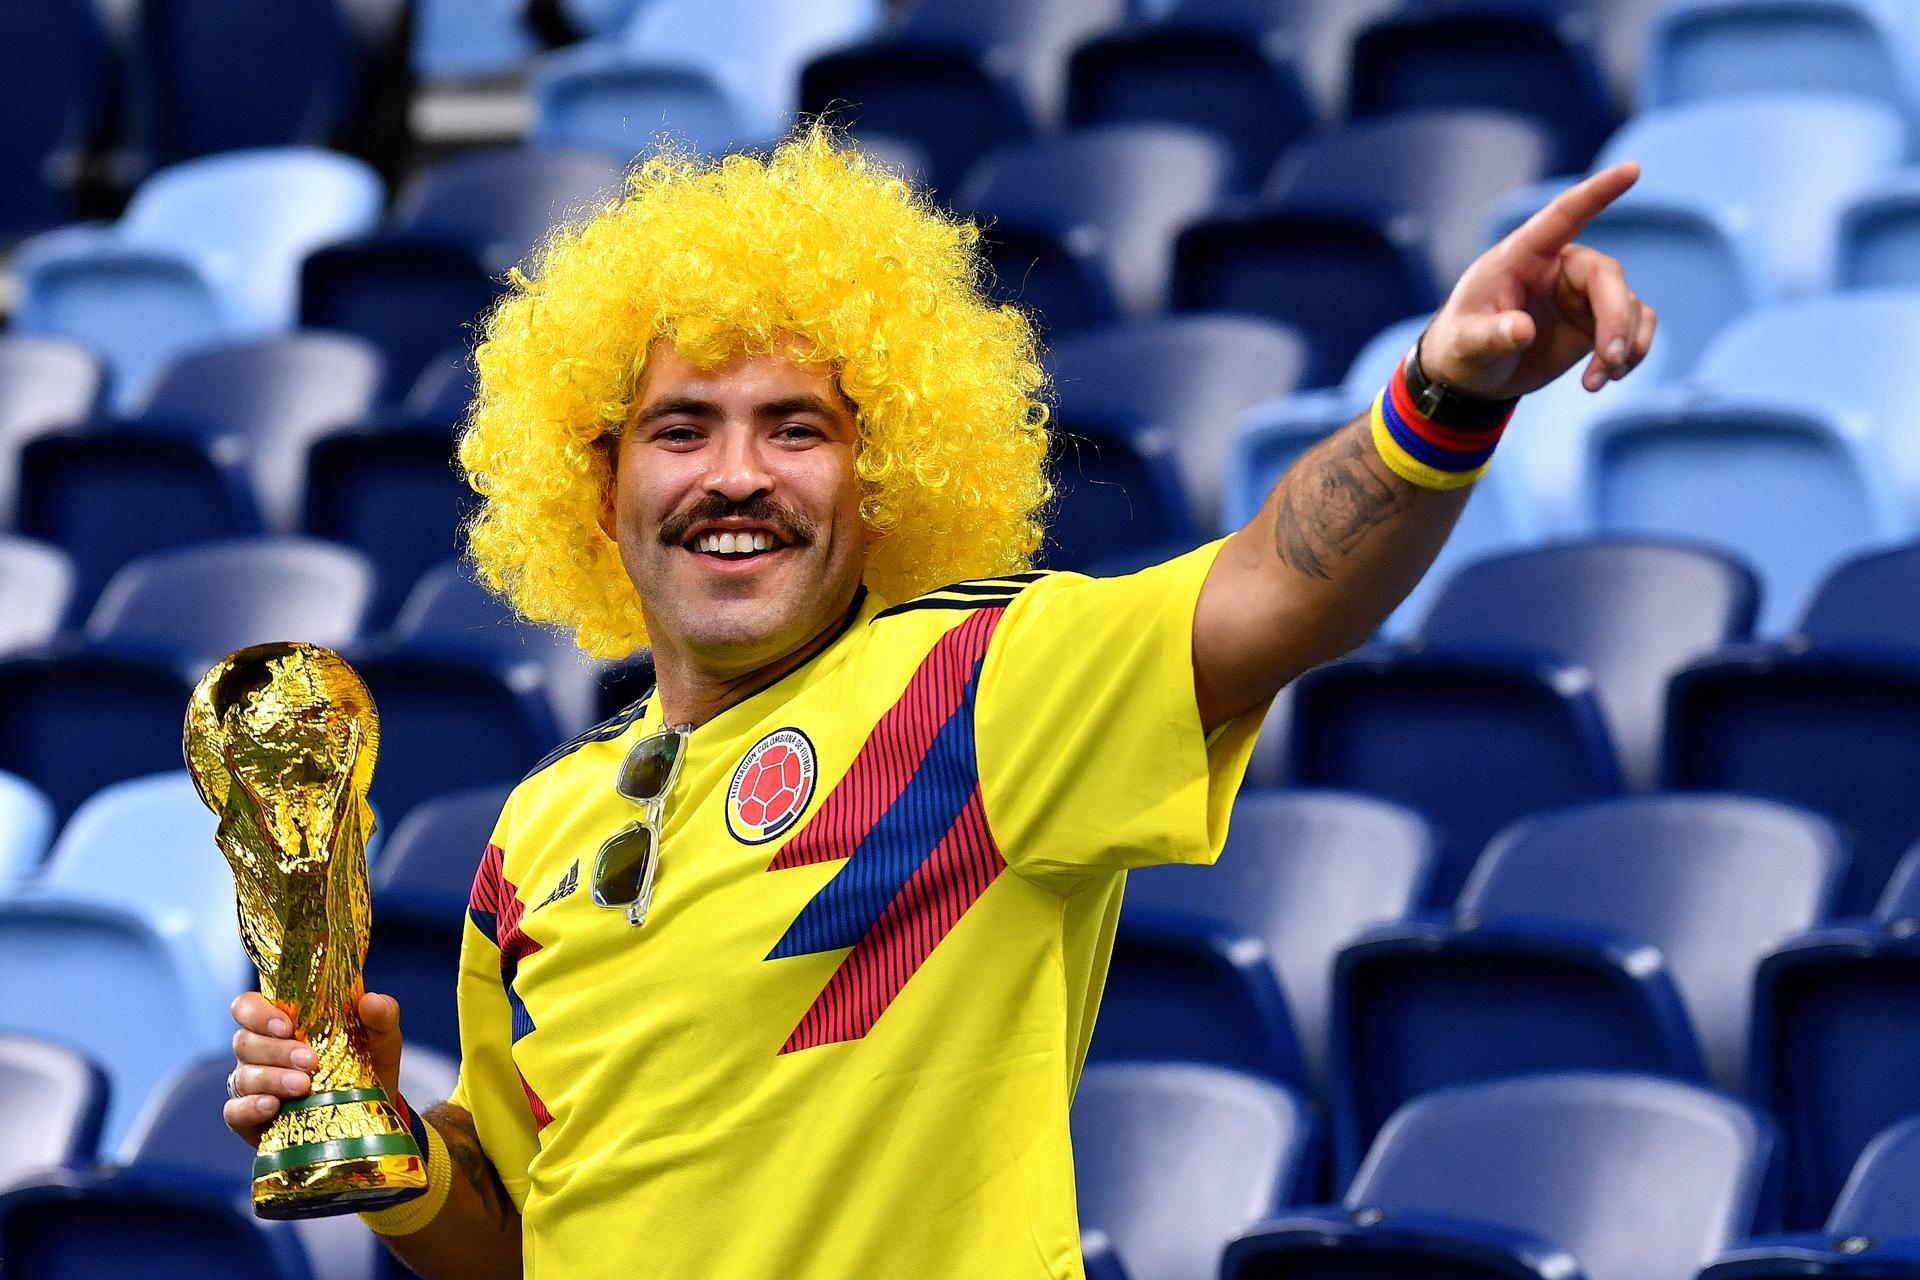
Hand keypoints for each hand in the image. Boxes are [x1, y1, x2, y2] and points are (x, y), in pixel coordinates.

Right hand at [224, 990, 404, 1148]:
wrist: (371, 1114)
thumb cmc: (368, 1064)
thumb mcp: (382, 1038)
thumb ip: (382, 1014)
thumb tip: (370, 1001)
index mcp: (282, 1022)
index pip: (247, 1006)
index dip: (258, 1013)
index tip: (287, 1025)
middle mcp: (260, 1051)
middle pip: (244, 1041)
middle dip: (276, 1050)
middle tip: (310, 1061)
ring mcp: (252, 1085)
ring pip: (243, 1076)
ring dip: (271, 1079)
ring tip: (303, 1086)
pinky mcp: (250, 1118)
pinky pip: (234, 1111)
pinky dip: (250, 1107)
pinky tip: (272, 1106)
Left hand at [1420, 161, 1656, 400]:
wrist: (1473, 376)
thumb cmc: (1461, 347)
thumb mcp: (1466, 344)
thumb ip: (1490, 336)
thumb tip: (1521, 330)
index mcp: (1523, 256)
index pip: (1564, 215)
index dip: (1598, 192)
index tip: (1633, 169)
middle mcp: (1560, 267)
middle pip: (1608, 275)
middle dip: (1617, 317)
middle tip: (1611, 357)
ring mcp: (1582, 295)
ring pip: (1629, 304)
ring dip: (1625, 343)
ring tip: (1597, 382)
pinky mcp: (1597, 322)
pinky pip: (1634, 326)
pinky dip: (1631, 352)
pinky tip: (1608, 377)